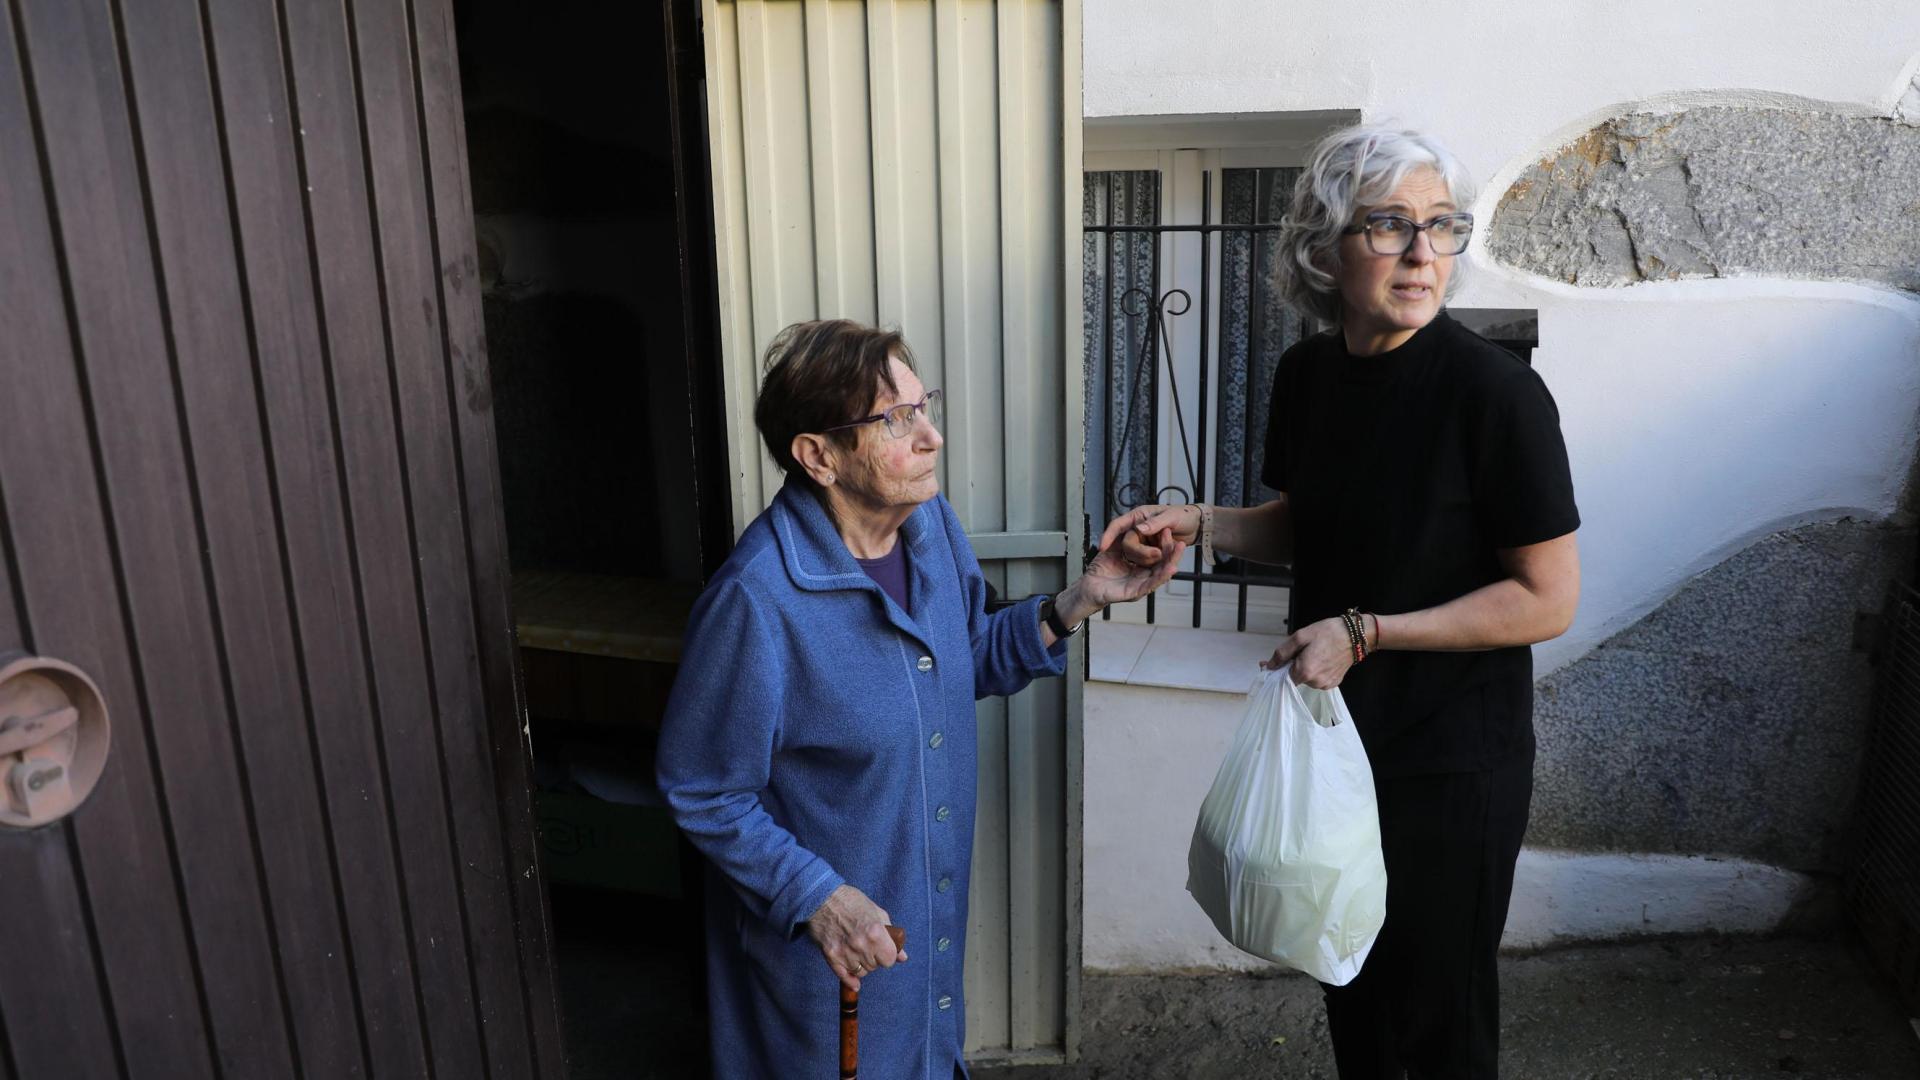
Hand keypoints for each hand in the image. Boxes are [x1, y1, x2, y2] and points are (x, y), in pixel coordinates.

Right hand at [807, 884, 905, 992]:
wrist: (822, 897)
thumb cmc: (852, 901)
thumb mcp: (877, 913)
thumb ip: (892, 936)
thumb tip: (902, 957)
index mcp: (875, 933)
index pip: (889, 960)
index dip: (887, 955)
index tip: (883, 950)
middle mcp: (861, 945)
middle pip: (875, 966)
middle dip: (874, 958)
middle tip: (867, 946)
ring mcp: (845, 952)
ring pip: (861, 972)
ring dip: (861, 965)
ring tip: (856, 951)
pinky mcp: (831, 956)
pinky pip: (844, 976)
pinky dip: (850, 979)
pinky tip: (854, 982)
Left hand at [1069, 532, 1186, 613]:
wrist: (1086, 587)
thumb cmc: (1099, 570)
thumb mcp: (1114, 548)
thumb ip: (1125, 538)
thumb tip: (1136, 525)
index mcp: (1140, 568)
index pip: (1157, 556)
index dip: (1164, 544)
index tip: (1170, 530)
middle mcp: (1143, 577)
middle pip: (1163, 564)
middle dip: (1172, 552)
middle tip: (1182, 539)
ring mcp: (1140, 586)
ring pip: (1161, 573)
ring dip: (1172, 561)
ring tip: (1181, 548)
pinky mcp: (1135, 593)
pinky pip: (1151, 584)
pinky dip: (1162, 576)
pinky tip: (1171, 568)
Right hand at [1097, 504, 1200, 567]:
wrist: (1196, 525)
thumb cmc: (1184, 515)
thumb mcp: (1171, 517)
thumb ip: (1154, 523)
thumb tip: (1139, 528)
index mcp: (1138, 516)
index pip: (1116, 525)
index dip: (1108, 536)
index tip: (1102, 549)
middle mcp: (1138, 528)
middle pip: (1127, 544)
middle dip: (1141, 552)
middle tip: (1158, 554)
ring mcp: (1143, 540)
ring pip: (1135, 554)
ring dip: (1149, 557)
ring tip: (1166, 551)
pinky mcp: (1149, 549)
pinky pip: (1144, 558)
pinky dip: (1152, 560)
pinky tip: (1162, 559)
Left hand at [1260, 616, 1356, 688]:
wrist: (1355, 635)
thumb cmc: (1328, 632)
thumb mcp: (1301, 636)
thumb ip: (1282, 653)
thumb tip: (1269, 665)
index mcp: (1305, 671)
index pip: (1282, 678)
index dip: (1278, 669)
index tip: (1278, 661)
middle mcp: (1315, 682)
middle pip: (1295, 678)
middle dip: (1294, 665)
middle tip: (1303, 650)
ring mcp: (1325, 684)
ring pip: (1307, 679)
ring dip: (1306, 668)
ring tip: (1315, 652)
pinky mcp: (1333, 683)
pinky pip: (1318, 679)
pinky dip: (1317, 671)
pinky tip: (1323, 658)